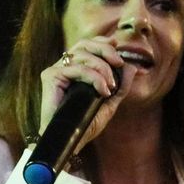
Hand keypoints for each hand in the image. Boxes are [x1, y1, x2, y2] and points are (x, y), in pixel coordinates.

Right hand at [37, 38, 126, 154]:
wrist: (69, 141)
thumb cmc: (85, 124)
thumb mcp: (109, 103)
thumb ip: (120, 86)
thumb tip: (131, 66)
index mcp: (74, 69)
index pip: (87, 46)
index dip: (102, 43)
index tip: (117, 47)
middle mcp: (64, 67)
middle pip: (84, 44)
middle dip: (105, 50)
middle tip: (119, 63)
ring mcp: (56, 71)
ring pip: (82, 55)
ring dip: (102, 68)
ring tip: (110, 87)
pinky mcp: (51, 77)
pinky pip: (77, 68)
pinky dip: (94, 77)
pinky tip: (103, 91)